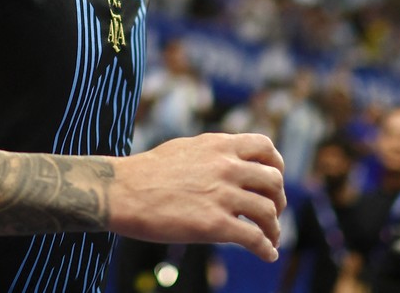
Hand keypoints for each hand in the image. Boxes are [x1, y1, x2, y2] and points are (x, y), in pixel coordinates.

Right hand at [107, 132, 284, 261]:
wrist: (122, 191)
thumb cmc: (147, 173)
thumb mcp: (186, 149)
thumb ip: (213, 153)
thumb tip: (229, 161)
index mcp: (218, 145)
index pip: (266, 148)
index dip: (276, 166)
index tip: (272, 183)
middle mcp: (225, 166)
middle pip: (274, 181)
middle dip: (278, 201)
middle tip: (272, 214)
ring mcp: (221, 195)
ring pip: (268, 212)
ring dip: (275, 229)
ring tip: (270, 239)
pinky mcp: (214, 224)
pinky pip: (254, 238)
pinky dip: (266, 249)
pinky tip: (267, 254)